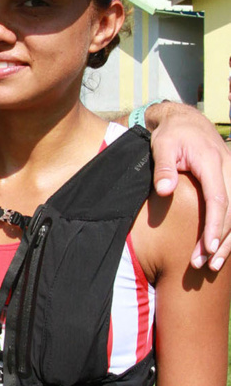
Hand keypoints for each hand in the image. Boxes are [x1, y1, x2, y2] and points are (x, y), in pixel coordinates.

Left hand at [145, 101, 230, 269]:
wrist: (186, 121)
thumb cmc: (171, 135)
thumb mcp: (161, 146)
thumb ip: (163, 168)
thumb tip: (165, 191)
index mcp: (211, 162)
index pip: (218, 199)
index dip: (214, 225)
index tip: (207, 248)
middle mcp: (228, 169)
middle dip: (220, 240)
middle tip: (205, 264)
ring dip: (228, 240)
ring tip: (213, 264)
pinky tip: (222, 249)